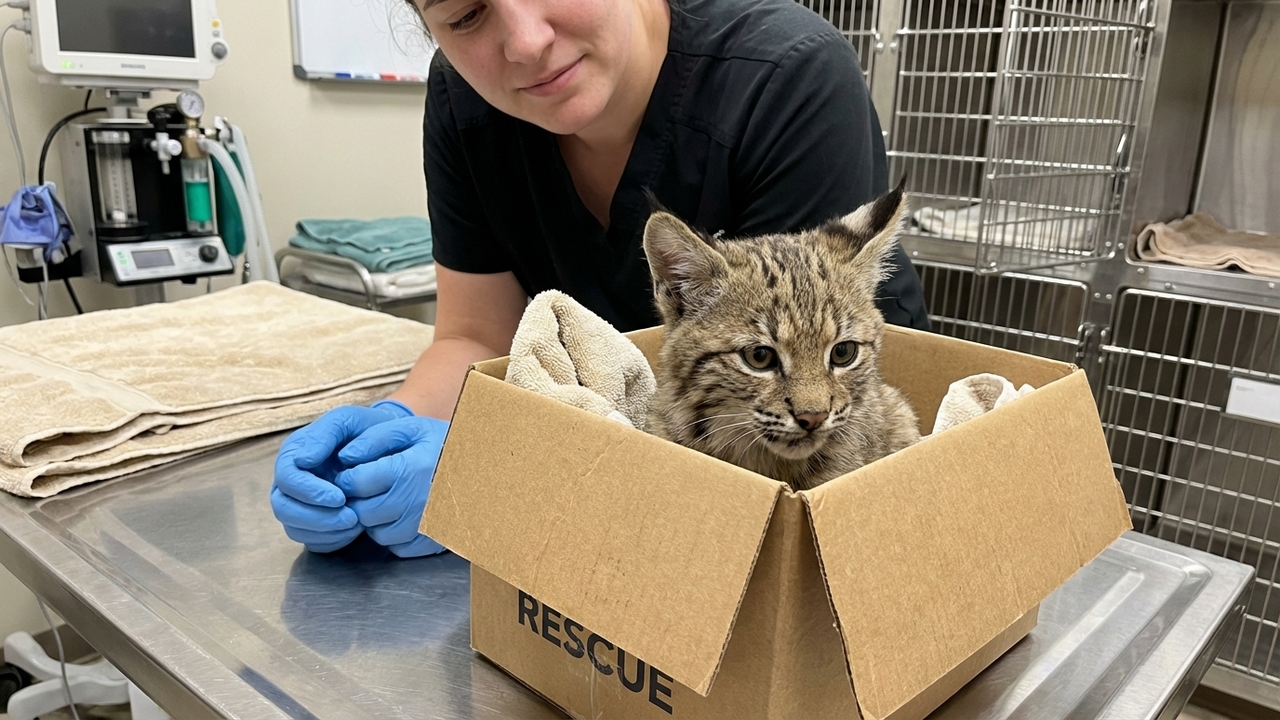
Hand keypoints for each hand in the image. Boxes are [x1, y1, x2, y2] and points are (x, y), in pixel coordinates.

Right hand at [271, 400, 412, 552]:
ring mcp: (300, 503)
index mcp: (294, 454)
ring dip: (325, 531)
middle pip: (283, 508)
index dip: (309, 492)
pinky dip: (331, 540)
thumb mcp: (347, 421)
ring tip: (356, 523)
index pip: (286, 479)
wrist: (389, 446)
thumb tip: (302, 460)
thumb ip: (324, 434)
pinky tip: (353, 530)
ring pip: (294, 528)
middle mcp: (291, 481)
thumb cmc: (366, 430)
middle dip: (316, 518)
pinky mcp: (314, 522)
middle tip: (351, 518)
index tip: (340, 497)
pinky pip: (311, 541)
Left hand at [335, 415, 449, 557]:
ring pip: (377, 533)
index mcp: (407, 470)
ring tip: (391, 498)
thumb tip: (344, 456)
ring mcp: (425, 526)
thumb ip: (375, 438)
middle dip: (360, 500)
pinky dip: (395, 534)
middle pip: (362, 512)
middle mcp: (415, 502)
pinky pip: (397, 547)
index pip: (354, 483)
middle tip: (372, 487)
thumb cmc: (446, 445)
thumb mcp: (412, 429)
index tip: (357, 472)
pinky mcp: (432, 542)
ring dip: (376, 519)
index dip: (348, 477)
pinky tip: (405, 514)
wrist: (486, 468)